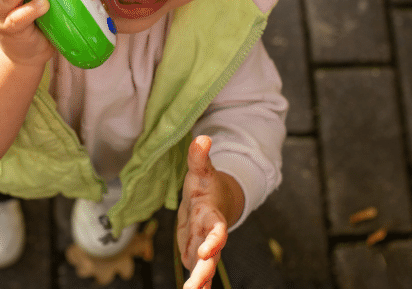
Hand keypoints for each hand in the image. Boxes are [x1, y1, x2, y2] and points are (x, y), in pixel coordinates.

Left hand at [177, 136, 230, 288]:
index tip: (204, 253)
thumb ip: (199, 157)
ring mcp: (204, 246)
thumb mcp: (201, 171)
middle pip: (211, 255)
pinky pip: (198, 272)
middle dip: (205, 271)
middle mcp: (210, 234)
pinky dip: (197, 283)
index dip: (212, 241)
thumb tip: (202, 138)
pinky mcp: (195, 252)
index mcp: (212, 216)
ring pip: (204, 268)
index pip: (216, 231)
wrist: (215, 199)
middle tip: (196, 287)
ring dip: (200, 282)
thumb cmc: (205, 185)